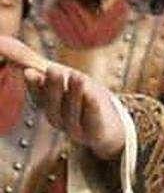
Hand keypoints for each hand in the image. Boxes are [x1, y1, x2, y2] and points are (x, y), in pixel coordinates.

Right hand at [0, 35, 124, 159]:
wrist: (107, 127)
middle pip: (53, 104)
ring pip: (72, 112)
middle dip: (52, 87)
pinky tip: (94, 95)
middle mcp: (58, 117)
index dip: (34, 85)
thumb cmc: (77, 96)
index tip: (29, 71)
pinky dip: (92, 108)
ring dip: (73, 94)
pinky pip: (92, 122)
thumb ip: (28, 59)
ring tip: (78, 76)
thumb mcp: (57, 75)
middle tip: (53, 69)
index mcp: (47, 103)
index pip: (37, 95)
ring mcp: (77, 128)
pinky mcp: (96, 133)